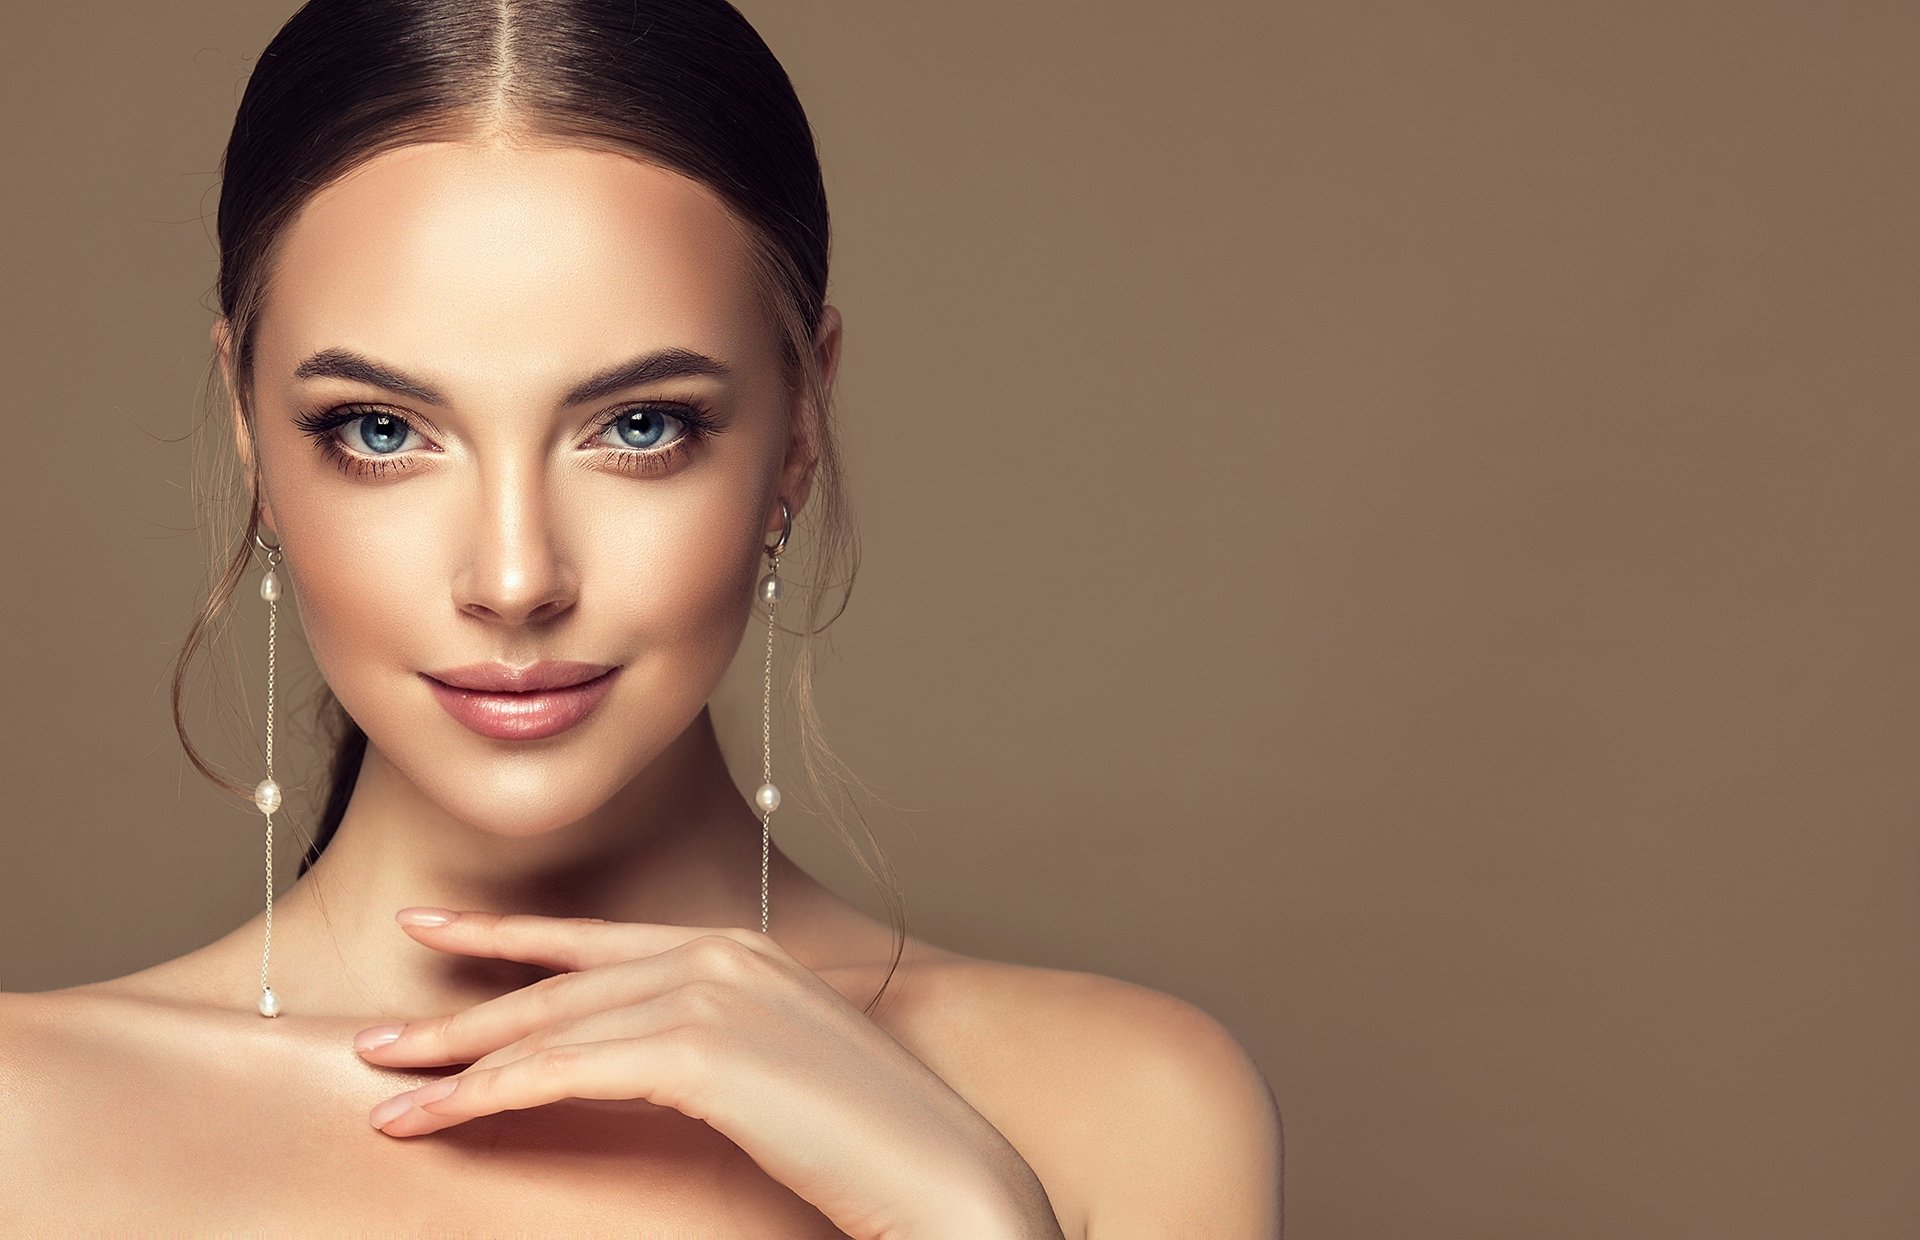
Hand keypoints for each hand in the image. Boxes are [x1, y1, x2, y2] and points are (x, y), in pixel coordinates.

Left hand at [353, 908, 1065, 1239]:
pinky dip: (491, 1092)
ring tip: (384, 1090)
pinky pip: (565, 1070)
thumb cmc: (874, 1146)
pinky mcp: (701, 1051)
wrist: (949, 1179)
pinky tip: (440, 1116)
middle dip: (459, 1011)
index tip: (434, 930)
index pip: (598, 941)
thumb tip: (641, 1066)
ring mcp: (714, 995)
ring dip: (456, 1060)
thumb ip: (714, 1053)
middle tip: (375, 1036)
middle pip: (559, 983)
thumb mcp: (783, 1077)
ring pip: (549, 1025)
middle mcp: (722, 955)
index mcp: (744, 951)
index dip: (508, 936)